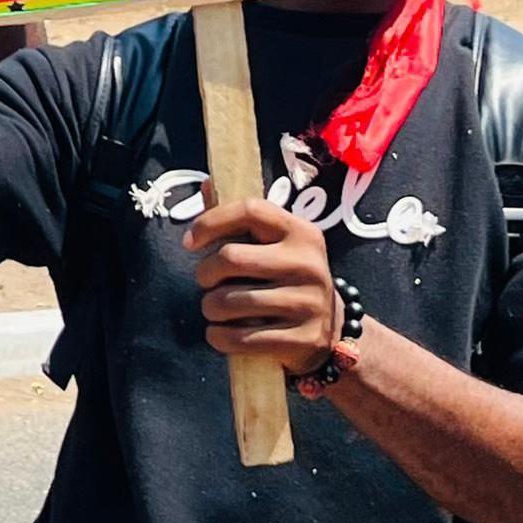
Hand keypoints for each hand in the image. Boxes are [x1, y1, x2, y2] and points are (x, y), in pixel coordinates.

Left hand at [184, 195, 339, 376]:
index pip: (250, 210)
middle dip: (204, 273)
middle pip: (231, 258)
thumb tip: (208, 183)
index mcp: (301, 232)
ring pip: (231, 302)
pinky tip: (219, 333)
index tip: (190, 241)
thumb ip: (241, 218)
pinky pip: (242, 339)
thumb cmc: (287, 277)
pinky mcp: (302, 338)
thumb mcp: (275, 243)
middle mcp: (308, 264)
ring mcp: (308, 303)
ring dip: (210, 307)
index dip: (211, 222)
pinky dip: (219, 337)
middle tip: (206, 281)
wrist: (332, 328)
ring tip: (214, 308)